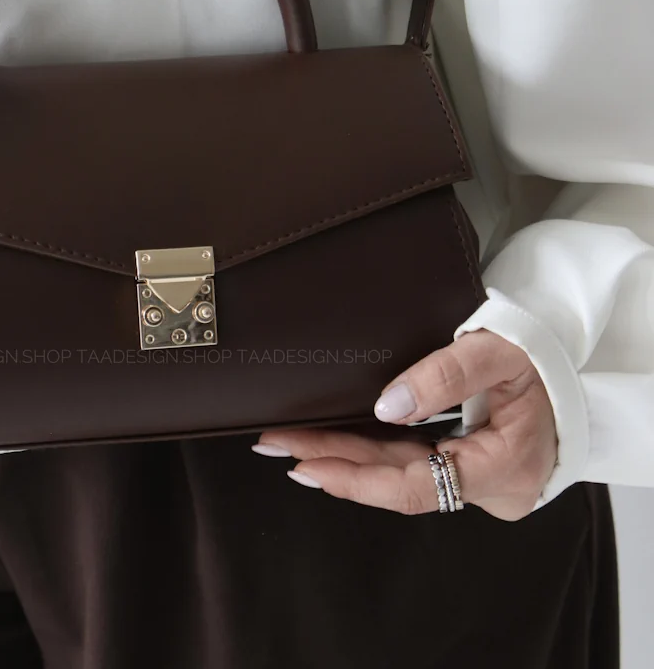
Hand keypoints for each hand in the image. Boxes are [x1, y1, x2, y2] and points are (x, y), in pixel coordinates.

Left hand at [254, 329, 556, 519]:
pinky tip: (332, 442)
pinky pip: (409, 462)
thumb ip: (446, 376)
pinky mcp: (461, 463)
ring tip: (290, 442)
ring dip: (344, 457)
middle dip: (333, 463)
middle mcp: (483, 486)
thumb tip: (388, 405)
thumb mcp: (499, 353)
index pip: (415, 487)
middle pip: (396, 482)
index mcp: (499, 467)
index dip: (356, 480)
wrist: (565, 369)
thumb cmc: (539, 360)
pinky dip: (369, 451)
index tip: (307, 463)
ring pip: (398, 473)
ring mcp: (472, 479)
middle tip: (275, 444)